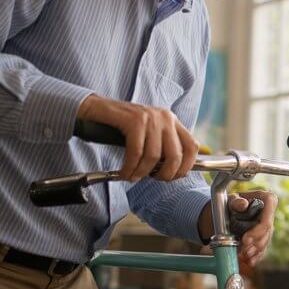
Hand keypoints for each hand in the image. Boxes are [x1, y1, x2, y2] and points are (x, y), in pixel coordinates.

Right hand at [78, 94, 197, 181]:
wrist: (96, 109)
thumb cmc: (123, 126)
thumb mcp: (150, 133)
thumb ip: (163, 148)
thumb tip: (175, 172)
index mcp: (172, 121)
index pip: (192, 146)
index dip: (185, 166)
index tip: (174, 177)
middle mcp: (165, 118)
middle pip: (176, 155)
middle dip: (164, 174)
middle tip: (152, 179)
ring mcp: (150, 118)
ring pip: (154, 156)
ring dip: (142, 172)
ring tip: (133, 177)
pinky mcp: (134, 120)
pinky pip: (136, 153)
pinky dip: (130, 168)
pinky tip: (125, 172)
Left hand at [196, 191, 277, 265]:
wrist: (226, 211)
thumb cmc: (230, 202)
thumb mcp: (231, 200)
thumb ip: (236, 202)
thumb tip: (242, 204)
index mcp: (267, 200)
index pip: (268, 218)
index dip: (258, 231)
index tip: (245, 239)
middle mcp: (270, 213)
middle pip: (267, 232)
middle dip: (255, 244)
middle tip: (242, 250)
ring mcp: (268, 225)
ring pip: (265, 241)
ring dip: (254, 251)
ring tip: (242, 257)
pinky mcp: (264, 236)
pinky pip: (263, 248)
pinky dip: (256, 256)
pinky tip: (249, 262)